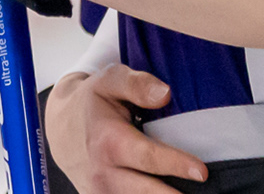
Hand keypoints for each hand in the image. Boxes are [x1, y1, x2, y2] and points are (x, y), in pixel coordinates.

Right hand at [44, 67, 205, 192]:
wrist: (60, 127)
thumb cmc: (92, 102)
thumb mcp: (109, 81)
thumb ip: (136, 83)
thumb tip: (165, 93)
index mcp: (107, 141)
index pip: (146, 158)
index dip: (176, 165)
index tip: (202, 172)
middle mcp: (103, 174)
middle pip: (146, 193)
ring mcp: (101, 193)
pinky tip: (171, 193)